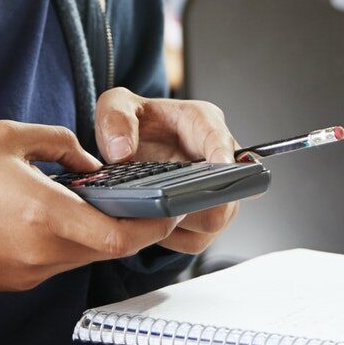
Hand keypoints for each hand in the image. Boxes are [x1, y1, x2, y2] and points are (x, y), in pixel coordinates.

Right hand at [0, 120, 180, 289]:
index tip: (172, 204)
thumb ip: (58, 142)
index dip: (155, 221)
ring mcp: (29, 272)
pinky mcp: (15, 281)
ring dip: (99, 232)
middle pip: (111, 248)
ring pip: (85, 256)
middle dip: (134, 225)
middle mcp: (42, 252)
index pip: (121, 233)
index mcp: (45, 214)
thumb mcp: (5, 137)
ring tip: (95, 200)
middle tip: (147, 200)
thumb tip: (89, 159)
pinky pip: (58, 262)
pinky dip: (69, 240)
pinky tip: (56, 215)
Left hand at [95, 87, 241, 254]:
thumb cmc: (131, 121)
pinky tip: (150, 227)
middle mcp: (215, 155)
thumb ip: (115, 119)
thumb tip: (122, 152)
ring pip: (215, 220)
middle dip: (201, 204)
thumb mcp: (115, 105)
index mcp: (201, 121)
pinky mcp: (202, 213)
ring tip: (150, 216)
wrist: (127, 142)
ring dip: (185, 224)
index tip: (217, 171)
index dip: (223, 157)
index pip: (221, 139)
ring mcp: (214, 188)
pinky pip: (197, 239)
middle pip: (229, 191)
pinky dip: (175, 238)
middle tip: (165, 206)